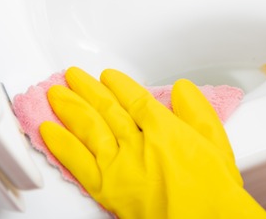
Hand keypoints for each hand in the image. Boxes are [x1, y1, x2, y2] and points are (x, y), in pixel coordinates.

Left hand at [40, 67, 265, 218]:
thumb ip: (198, 111)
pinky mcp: (106, 187)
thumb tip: (182, 89)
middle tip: (73, 76)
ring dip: (69, 106)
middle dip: (87, 89)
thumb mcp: (217, 142)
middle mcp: (137, 141)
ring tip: (56, 93)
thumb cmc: (213, 190)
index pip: (134, 97)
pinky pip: (77, 161)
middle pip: (106, 107)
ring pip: (88, 126)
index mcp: (163, 127)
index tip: (108, 76)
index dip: (118, 84)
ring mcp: (119, 163)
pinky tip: (48, 131)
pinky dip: (61, 143)